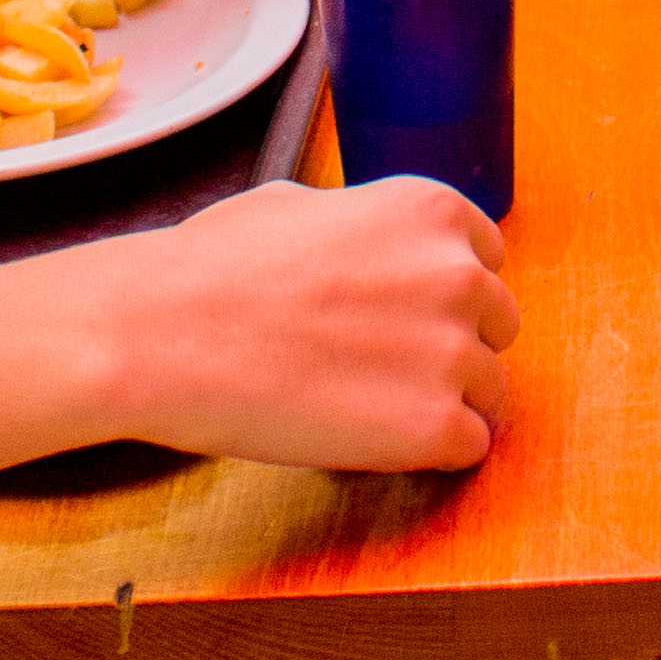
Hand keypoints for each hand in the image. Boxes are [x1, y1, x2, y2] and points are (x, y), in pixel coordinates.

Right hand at [87, 177, 517, 470]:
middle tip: (378, 368)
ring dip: (437, 404)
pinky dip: (426, 453)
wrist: (166, 334)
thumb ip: (362, 226)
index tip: (404, 318)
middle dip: (448, 349)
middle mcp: (460, 274)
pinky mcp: (436, 426)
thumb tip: (365, 244)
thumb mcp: (298, 206)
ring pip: (487, 392)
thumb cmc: (212, 269)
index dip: (443, 298)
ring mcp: (454, 353)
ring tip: (361, 406)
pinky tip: (368, 438)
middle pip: (495, 328)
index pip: (487, 263)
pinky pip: (467, 448)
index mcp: (433, 211)